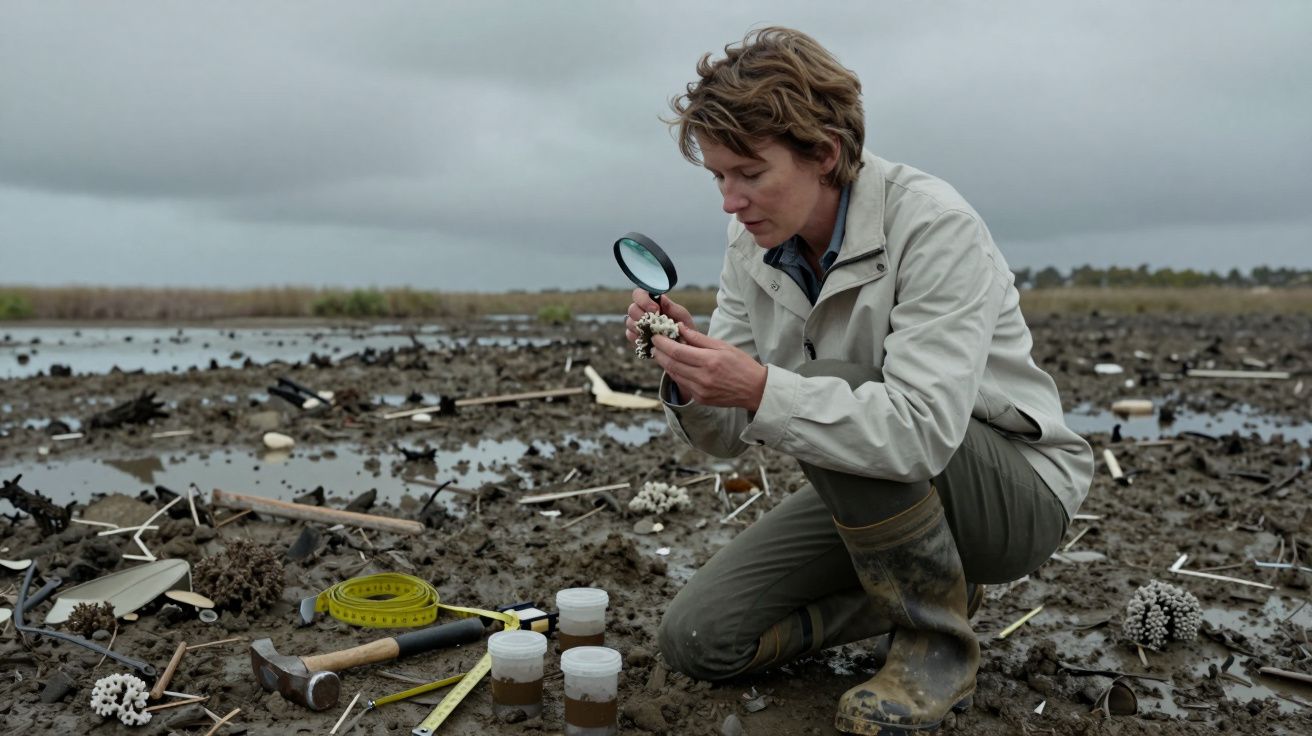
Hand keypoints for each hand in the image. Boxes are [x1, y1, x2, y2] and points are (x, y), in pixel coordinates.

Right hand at [625, 288, 695, 346]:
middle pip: (632, 309)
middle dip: (642, 315)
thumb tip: (661, 298)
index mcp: (652, 301)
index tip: (655, 309)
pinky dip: (639, 336)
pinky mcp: (635, 336)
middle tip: (655, 322)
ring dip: (641, 326)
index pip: (638, 294)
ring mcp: (637, 324)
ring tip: (654, 331)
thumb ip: (671, 306)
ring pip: (629, 322)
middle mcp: (641, 311)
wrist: (683, 345)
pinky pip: (630, 334)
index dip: (643, 300)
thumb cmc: (683, 327)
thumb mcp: (681, 316)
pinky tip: (650, 338)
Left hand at [651, 326, 766, 410]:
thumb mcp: (723, 346)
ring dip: (664, 363)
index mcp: (709, 361)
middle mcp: (703, 378)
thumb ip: (699, 338)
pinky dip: (674, 373)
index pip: (677, 351)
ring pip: (674, 375)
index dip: (662, 343)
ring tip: (659, 352)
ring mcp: (700, 390)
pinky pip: (682, 384)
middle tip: (652, 343)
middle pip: (671, 364)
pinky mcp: (700, 399)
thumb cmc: (741, 364)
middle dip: (659, 352)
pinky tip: (672, 365)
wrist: (755, 390)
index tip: (655, 336)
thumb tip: (679, 327)